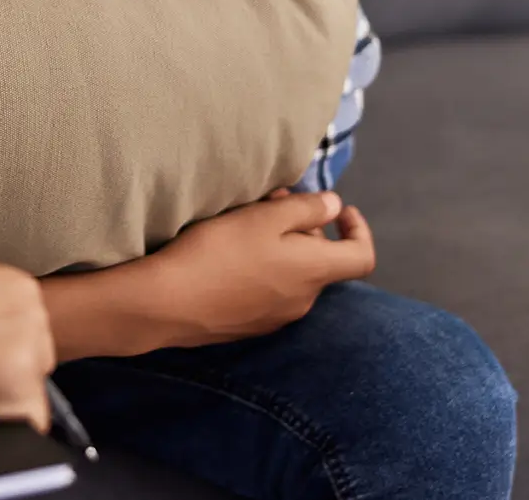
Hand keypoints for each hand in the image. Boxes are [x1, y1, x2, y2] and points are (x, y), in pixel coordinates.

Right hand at [145, 191, 374, 347]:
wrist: (166, 304)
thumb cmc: (220, 252)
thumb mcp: (264, 218)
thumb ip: (306, 209)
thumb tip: (336, 206)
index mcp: (314, 272)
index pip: (362, 257)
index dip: (359, 229)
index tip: (339, 209)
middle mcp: (303, 301)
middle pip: (321, 261)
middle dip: (305, 228)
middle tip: (270, 201)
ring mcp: (275, 319)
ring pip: (293, 275)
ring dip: (282, 248)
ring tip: (246, 225)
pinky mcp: (248, 326)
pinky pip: (269, 292)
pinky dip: (263, 270)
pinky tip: (228, 257)